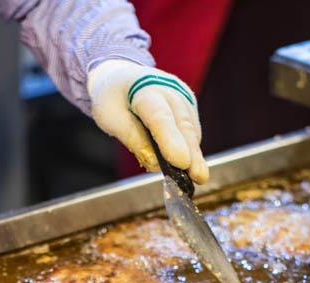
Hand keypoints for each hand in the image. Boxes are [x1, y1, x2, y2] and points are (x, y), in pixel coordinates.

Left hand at [87, 60, 208, 184]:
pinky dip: (190, 149)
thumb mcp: (110, 118)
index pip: (160, 116)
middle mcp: (170, 89)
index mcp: (144, 88)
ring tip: (194, 177)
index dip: (171, 139)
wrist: (122, 77)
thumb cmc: (114, 99)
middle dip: (192, 153)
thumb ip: (132, 139)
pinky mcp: (190, 107)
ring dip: (194, 155)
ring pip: (191, 131)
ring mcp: (183, 97)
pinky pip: (192, 131)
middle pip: (183, 125)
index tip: (181, 162)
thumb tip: (155, 163)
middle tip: (199, 177)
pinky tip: (187, 165)